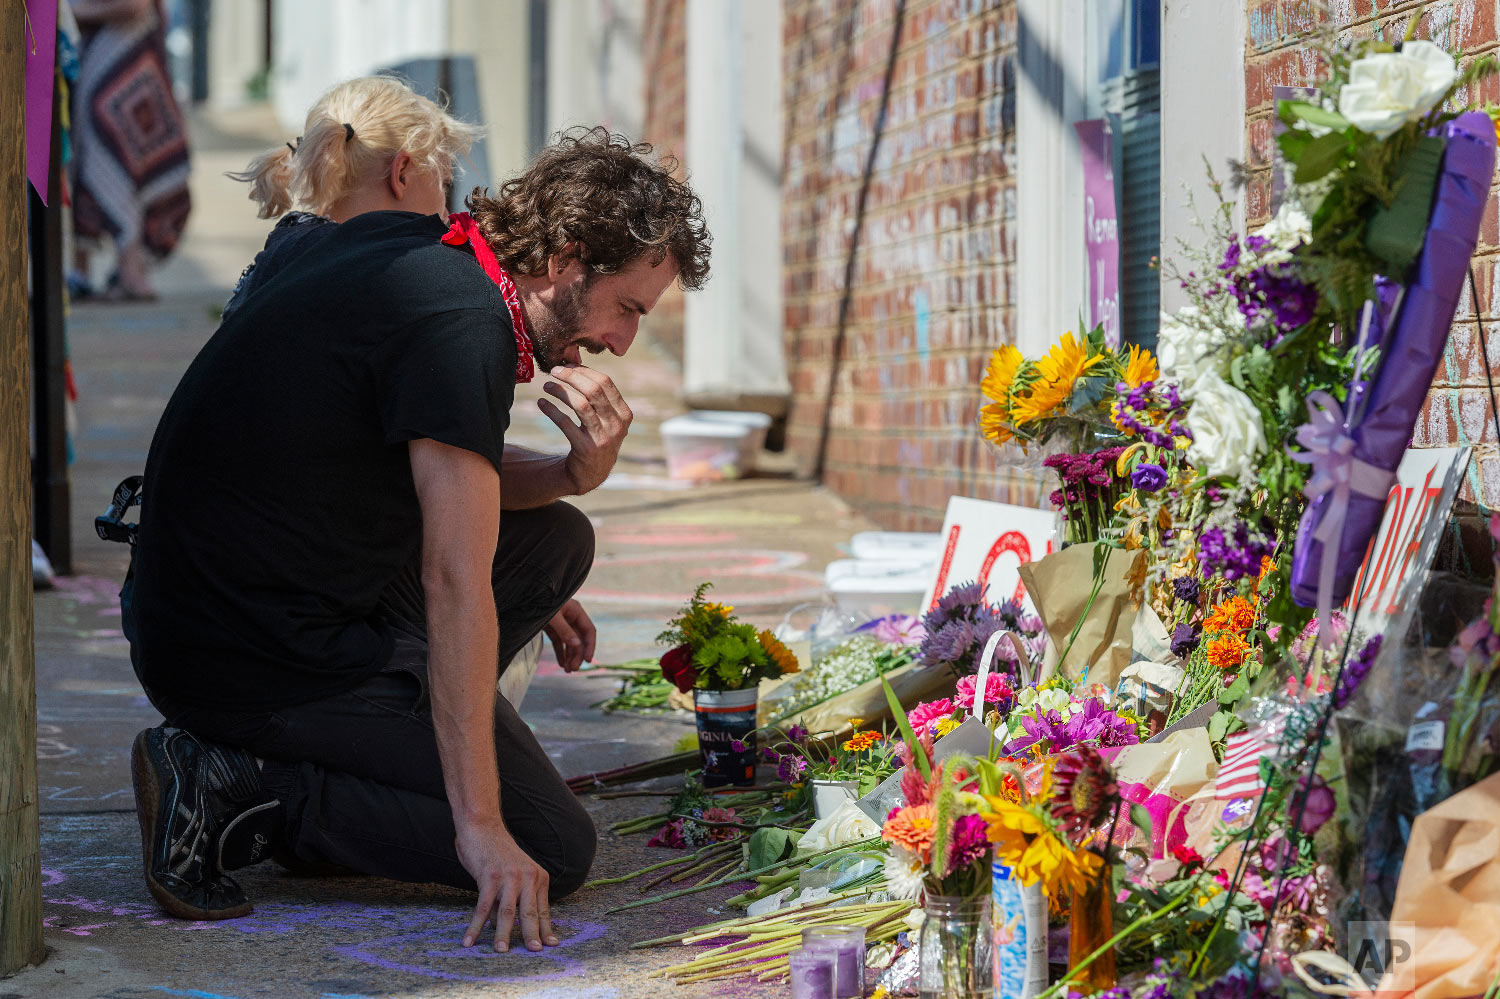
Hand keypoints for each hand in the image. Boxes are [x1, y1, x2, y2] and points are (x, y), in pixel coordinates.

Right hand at [455, 819, 557, 951]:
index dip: (546, 928)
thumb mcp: (511, 875)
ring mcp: (509, 876)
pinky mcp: (489, 877)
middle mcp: (527, 876)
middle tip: (534, 952)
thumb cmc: (495, 853)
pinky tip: (469, 940)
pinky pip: (483, 907)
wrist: (482, 826)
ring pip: (507, 913)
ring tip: (501, 951)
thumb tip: (499, 926)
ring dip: (503, 934)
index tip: (550, 945)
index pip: (542, 909)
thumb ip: (508, 899)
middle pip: (530, 912)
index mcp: (538, 876)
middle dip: (532, 935)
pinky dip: (475, 926)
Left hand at [536, 365, 632, 494]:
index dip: (585, 371)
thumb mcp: (607, 420)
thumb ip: (599, 399)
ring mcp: (603, 437)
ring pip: (580, 404)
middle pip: (593, 390)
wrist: (591, 473)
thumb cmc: (596, 438)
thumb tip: (574, 367)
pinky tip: (541, 403)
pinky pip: (565, 423)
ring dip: (560, 391)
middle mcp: (617, 425)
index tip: (568, 366)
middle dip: (571, 377)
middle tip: (554, 371)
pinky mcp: (586, 448)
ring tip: (546, 386)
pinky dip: (551, 410)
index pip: (605, 382)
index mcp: (624, 414)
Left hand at [544, 599, 595, 672]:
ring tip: (568, 670)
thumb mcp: (552, 617)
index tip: (588, 660)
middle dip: (577, 655)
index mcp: (575, 611)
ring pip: (570, 642)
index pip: (589, 631)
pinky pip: (559, 642)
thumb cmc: (538, 602)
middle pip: (579, 639)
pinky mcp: (552, 627)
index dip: (590, 646)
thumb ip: (564, 630)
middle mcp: (571, 617)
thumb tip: (577, 645)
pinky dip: (561, 653)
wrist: (522, 597)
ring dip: (570, 656)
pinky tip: (562, 663)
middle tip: (574, 669)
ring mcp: (562, 623)